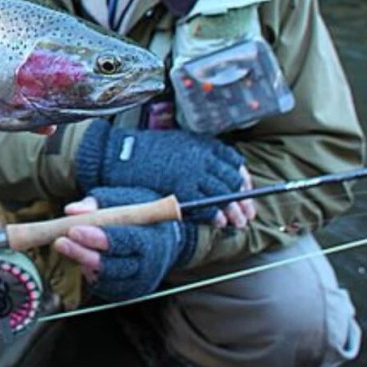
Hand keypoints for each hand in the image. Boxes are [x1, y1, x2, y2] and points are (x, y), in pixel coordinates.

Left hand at [54, 187, 194, 302]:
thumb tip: (72, 210)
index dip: (99, 238)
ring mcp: (140, 281)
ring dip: (83, 263)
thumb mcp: (122, 200)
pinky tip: (80, 260)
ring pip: (108, 278)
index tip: (74, 231)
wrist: (160, 234)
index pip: (127, 241)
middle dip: (84, 254)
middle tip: (60, 242)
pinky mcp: (129, 291)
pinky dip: (90, 275)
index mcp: (154, 237)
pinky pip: (106, 287)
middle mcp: (150, 264)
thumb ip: (97, 204)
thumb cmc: (138, 214)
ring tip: (66, 246)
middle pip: (115, 265)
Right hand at [76, 121, 247, 219]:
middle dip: (243, 199)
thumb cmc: (146, 150)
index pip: (234, 161)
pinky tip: (218, 222)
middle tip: (247, 213)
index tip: (246, 190)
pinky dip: (215, 215)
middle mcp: (202, 156)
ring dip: (234, 211)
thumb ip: (198, 155)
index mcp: (203, 143)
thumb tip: (215, 172)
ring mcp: (193, 172)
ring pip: (224, 194)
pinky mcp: (182, 187)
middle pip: (232, 180)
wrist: (120, 153)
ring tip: (238, 222)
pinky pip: (206, 205)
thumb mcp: (179, 143)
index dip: (243, 179)